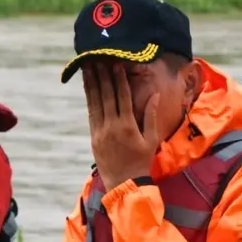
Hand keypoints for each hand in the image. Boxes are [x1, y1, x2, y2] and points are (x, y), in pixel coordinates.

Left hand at [85, 61, 159, 189]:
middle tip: (97, 59)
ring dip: (91, 84)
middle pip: (106, 96)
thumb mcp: (151, 139)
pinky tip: (87, 88)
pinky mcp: (93, 136)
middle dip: (102, 76)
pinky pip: (91, 113)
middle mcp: (111, 126)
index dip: (118, 78)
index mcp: (127, 126)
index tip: (115, 63)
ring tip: (88, 68)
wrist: (124, 183)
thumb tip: (155, 94)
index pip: (122, 96)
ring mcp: (100, 131)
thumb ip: (151, 116)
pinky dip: (89, 99)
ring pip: (95, 102)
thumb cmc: (141, 161)